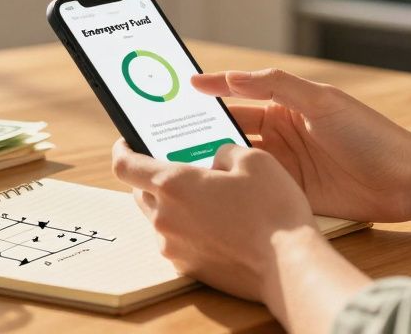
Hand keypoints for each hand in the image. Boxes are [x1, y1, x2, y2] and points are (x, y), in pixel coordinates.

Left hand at [111, 138, 319, 301]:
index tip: (126, 143)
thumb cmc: (272, 209)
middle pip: (140, 192)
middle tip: (179, 167)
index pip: (125, 165)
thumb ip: (222, 151)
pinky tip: (218, 223)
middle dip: (153, 177)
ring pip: (159, 217)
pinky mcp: (188, 267)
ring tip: (206, 196)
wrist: (288, 266)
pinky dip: (188, 228)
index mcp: (173, 185)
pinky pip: (177, 240)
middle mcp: (165, 217)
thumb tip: (214, 160)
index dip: (122, 150)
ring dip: (173, 204)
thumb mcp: (252, 159)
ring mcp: (174, 246)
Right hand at [192, 68, 410, 221]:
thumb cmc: (369, 134)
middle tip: (168, 129)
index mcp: (287, 106)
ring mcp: (284, 165)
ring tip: (180, 158)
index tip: (182, 88)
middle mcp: (281, 134)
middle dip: (201, 128)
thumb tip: (233, 75)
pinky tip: (209, 188)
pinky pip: (254, 187)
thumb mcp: (323, 101)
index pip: (240, 94)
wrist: (404, 180)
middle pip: (231, 128)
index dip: (212, 90)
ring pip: (237, 159)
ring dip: (212, 158)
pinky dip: (232, 187)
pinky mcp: (289, 194)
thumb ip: (278, 86)